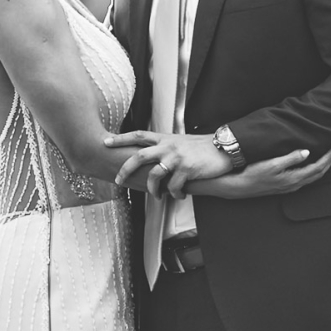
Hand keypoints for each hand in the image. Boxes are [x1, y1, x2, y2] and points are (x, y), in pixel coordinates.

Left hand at [104, 130, 232, 196]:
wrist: (224, 148)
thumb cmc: (202, 147)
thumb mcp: (181, 141)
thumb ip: (166, 146)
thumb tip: (154, 155)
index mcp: (165, 139)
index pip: (138, 135)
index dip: (121, 138)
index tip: (106, 141)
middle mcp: (168, 147)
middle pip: (139, 156)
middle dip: (125, 169)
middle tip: (118, 180)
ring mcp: (177, 158)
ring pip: (154, 176)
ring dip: (152, 189)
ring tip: (157, 196)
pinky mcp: (187, 170)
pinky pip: (173, 187)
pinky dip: (174, 194)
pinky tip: (180, 195)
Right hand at [214, 144, 330, 199]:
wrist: (239, 187)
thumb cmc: (254, 173)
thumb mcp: (272, 163)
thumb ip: (290, 158)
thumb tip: (307, 152)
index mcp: (294, 178)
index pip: (317, 167)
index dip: (329, 157)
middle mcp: (294, 185)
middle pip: (318, 174)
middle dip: (329, 162)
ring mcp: (289, 187)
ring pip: (312, 177)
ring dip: (322, 167)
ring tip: (328, 157)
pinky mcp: (283, 187)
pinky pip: (304, 179)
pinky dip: (312, 171)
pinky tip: (310, 166)